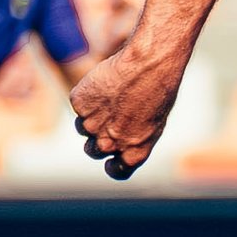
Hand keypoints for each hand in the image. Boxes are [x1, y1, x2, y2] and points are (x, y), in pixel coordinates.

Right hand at [70, 48, 178, 180]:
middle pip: (93, 151)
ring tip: (113, 95)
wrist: (148, 64)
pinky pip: (79, 104)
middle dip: (98, 138)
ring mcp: (90, 125)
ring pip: (83, 126)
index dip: (113, 164)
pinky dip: (88, 95)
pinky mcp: (79, 104)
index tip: (111, 158)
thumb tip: (119, 141)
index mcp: (133, 154)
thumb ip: (134, 138)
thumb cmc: (158, 91)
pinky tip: (104, 83)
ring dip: (92, 115)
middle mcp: (108, 145)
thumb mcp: (154, 122)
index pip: (116, 171)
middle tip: (111, 117)